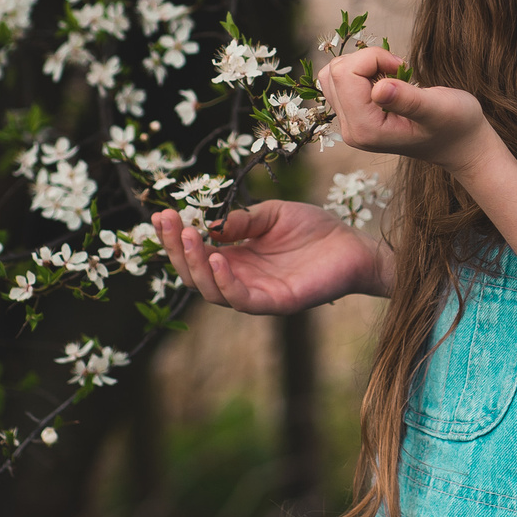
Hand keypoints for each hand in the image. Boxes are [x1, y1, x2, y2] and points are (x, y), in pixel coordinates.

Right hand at [150, 200, 388, 313]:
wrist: (355, 244)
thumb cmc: (315, 229)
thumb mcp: (272, 215)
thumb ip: (242, 221)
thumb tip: (210, 225)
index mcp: (236, 258)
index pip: (196, 253)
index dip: (176, 237)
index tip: (161, 214)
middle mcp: (241, 278)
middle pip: (195, 274)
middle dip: (178, 249)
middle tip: (168, 221)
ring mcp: (257, 293)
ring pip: (213, 290)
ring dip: (196, 265)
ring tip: (190, 237)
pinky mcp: (277, 302)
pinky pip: (243, 300)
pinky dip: (226, 283)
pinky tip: (217, 260)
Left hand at [318, 47, 489, 170]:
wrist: (459, 143)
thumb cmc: (455, 125)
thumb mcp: (439, 109)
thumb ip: (408, 100)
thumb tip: (378, 89)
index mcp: (366, 130)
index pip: (345, 73)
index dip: (373, 58)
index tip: (402, 66)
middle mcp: (352, 130)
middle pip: (334, 72)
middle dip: (367, 60)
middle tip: (398, 71)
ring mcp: (351, 125)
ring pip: (333, 75)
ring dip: (363, 65)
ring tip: (393, 77)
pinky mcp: (354, 117)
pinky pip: (340, 82)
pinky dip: (361, 72)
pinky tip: (386, 82)